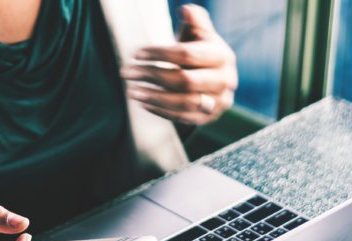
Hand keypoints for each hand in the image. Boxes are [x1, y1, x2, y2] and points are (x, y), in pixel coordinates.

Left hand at [121, 4, 237, 124]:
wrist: (214, 80)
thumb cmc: (201, 52)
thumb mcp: (199, 35)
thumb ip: (195, 21)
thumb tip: (186, 9)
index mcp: (222, 56)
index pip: (187, 54)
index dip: (160, 53)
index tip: (136, 54)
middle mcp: (224, 80)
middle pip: (184, 80)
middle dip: (152, 75)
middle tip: (126, 72)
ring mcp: (218, 102)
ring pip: (183, 103)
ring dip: (153, 97)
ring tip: (131, 91)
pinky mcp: (208, 118)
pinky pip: (182, 117)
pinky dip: (160, 111)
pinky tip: (143, 103)